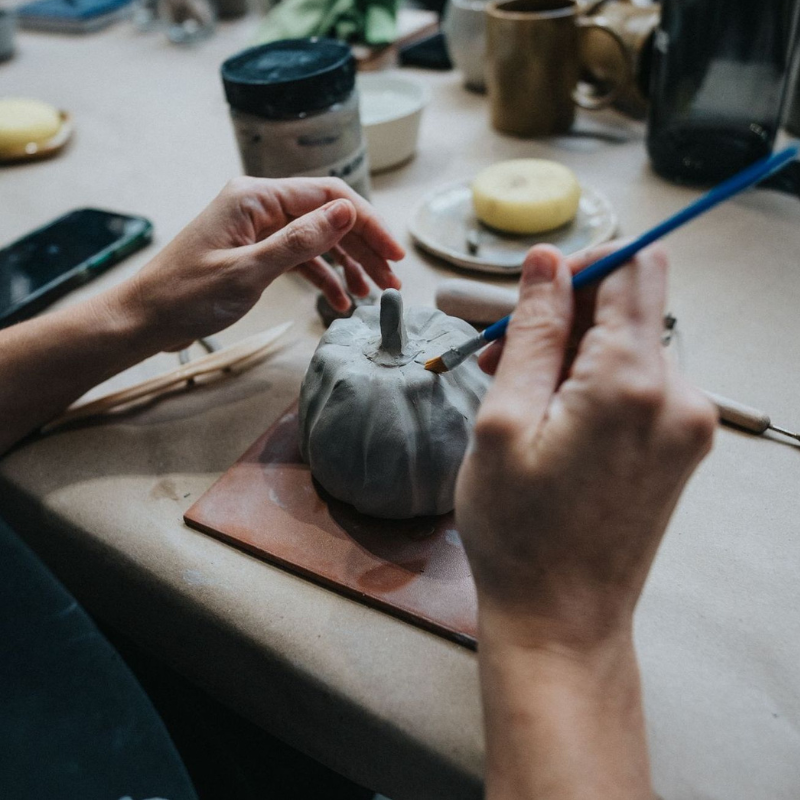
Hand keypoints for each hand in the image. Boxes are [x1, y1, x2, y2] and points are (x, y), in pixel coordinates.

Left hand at [113, 177, 404, 350]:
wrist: (145, 318)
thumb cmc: (186, 295)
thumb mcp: (249, 271)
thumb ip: (301, 241)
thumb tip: (347, 213)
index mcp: (256, 197)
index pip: (328, 197)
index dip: (367, 224)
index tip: (394, 254)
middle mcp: (260, 205)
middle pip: (327, 218)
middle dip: (363, 249)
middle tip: (391, 282)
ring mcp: (257, 228)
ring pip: (317, 239)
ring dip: (348, 265)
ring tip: (373, 295)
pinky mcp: (254, 250)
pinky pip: (299, 257)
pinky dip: (322, 277)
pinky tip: (340, 300)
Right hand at [456, 242, 716, 652]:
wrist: (561, 617)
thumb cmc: (521, 533)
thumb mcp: (503, 422)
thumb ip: (533, 331)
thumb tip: (547, 263)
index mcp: (632, 384)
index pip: (633, 269)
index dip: (581, 266)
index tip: (535, 294)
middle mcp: (678, 397)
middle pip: (631, 307)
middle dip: (566, 317)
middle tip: (505, 356)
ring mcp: (686, 425)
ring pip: (630, 346)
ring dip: (573, 355)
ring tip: (518, 398)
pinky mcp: (680, 445)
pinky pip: (639, 384)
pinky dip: (594, 385)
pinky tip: (551, 417)